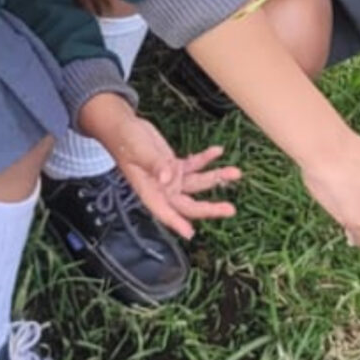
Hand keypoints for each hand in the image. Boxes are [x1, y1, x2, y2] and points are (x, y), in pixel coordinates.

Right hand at [75, 94, 239, 239]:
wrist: (123, 126)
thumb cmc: (124, 140)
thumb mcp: (139, 151)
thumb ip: (155, 165)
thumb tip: (168, 179)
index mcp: (150, 191)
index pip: (165, 211)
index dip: (177, 223)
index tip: (190, 233)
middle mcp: (162, 189)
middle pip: (188, 204)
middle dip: (209, 208)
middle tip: (230, 209)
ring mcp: (171, 178)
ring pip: (198, 184)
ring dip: (216, 178)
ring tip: (235, 172)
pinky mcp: (175, 165)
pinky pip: (195, 165)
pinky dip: (206, 159)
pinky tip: (218, 152)